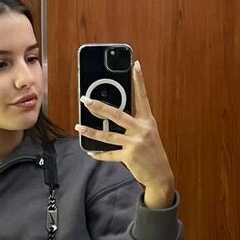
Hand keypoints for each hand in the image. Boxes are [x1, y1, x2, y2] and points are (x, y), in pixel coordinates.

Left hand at [76, 61, 174, 195]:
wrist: (160, 174)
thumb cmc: (152, 151)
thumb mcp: (148, 133)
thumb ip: (134, 122)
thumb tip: (113, 113)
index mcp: (148, 121)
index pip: (142, 96)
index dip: (139, 80)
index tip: (135, 65)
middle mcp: (142, 130)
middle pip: (118, 114)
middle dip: (100, 107)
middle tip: (86, 100)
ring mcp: (135, 143)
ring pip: (109, 135)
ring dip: (91, 132)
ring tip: (79, 127)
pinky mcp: (129, 157)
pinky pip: (110, 154)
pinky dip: (99, 154)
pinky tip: (91, 152)